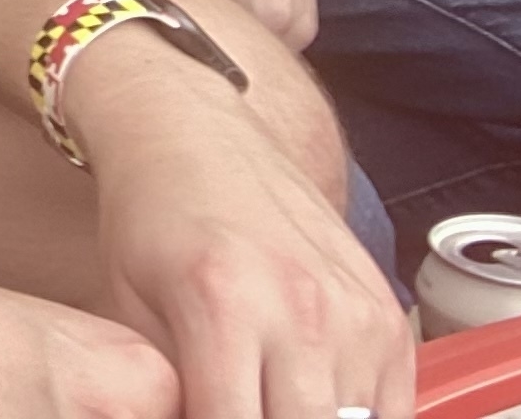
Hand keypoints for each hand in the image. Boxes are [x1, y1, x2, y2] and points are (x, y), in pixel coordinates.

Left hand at [74, 46, 409, 418]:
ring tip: (269, 401)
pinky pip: (394, 408)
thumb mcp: (126, 306)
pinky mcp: (388, 314)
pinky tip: (308, 400)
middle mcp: (301, 311)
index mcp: (222, 308)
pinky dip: (356, 418)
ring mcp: (355, 313)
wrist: (190, 132)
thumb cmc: (150, 216)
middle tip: (238, 407)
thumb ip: (166, 387)